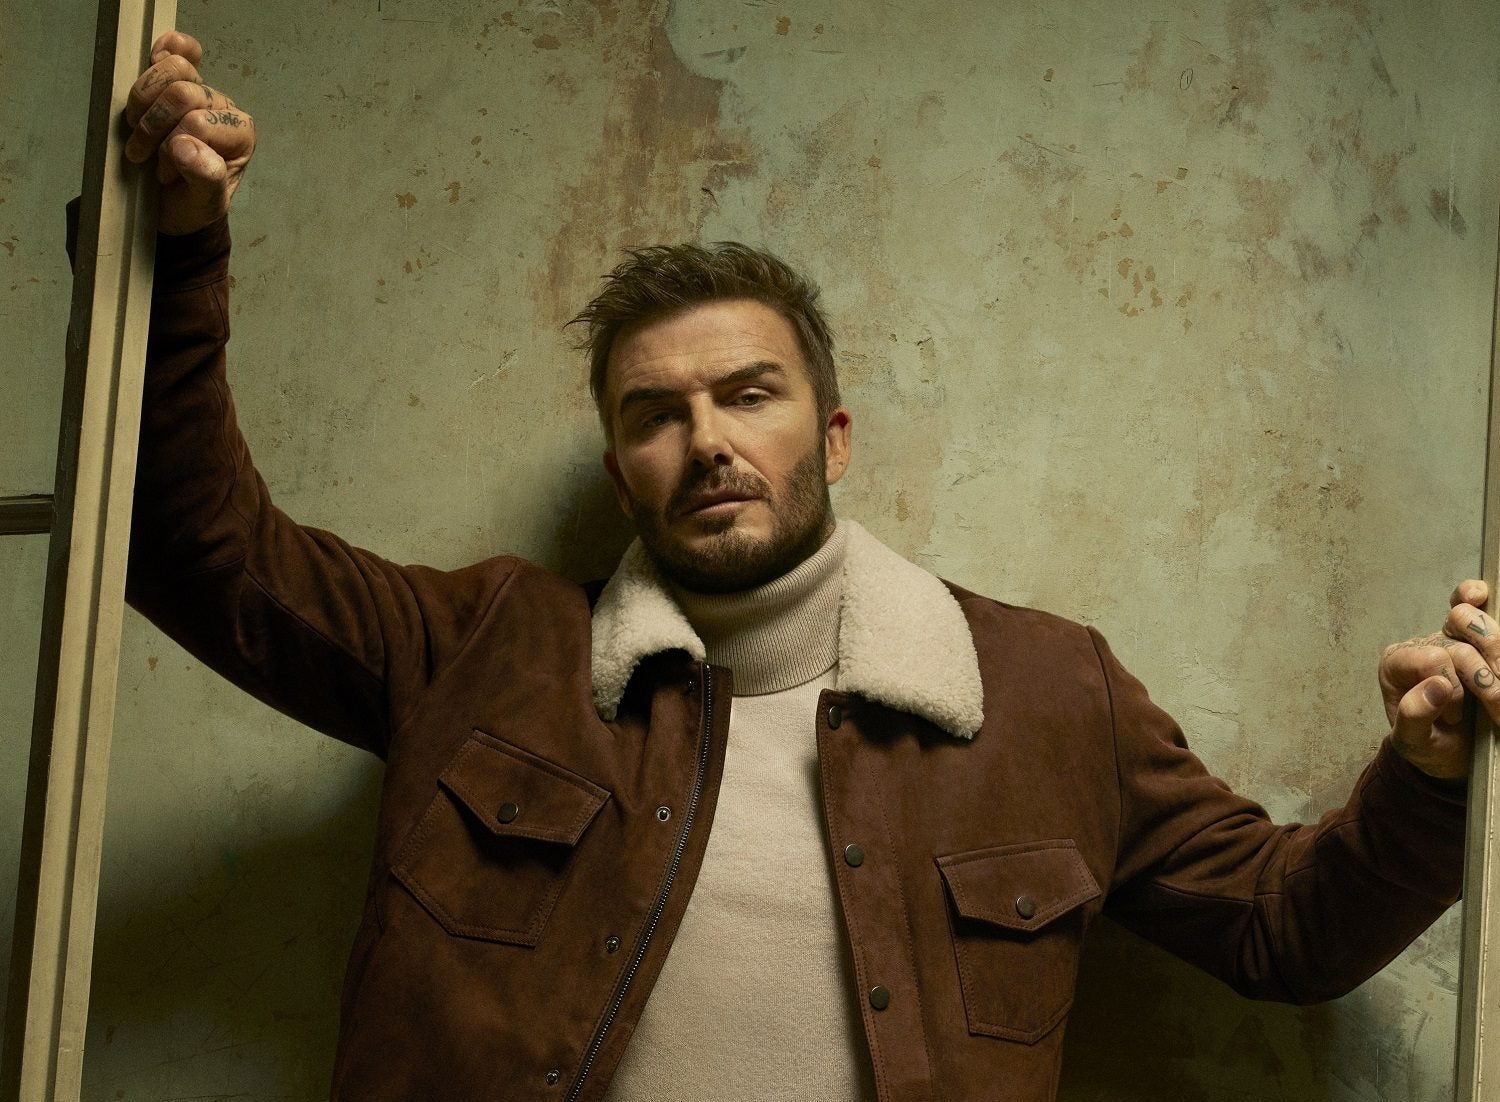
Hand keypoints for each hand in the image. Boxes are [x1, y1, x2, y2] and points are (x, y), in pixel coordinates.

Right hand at [123, 31, 255, 234]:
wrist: (174, 206)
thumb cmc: (193, 204)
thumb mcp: (204, 203)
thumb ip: (205, 177)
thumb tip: (185, 145)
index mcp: (240, 135)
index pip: (198, 123)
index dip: (172, 147)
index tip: (166, 175)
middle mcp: (223, 108)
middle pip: (184, 92)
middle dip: (153, 124)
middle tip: (142, 153)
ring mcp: (201, 91)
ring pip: (174, 69)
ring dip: (142, 100)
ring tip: (136, 129)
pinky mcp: (177, 81)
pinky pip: (180, 50)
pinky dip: (163, 50)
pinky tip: (153, 56)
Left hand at [1381, 579, 1499, 779]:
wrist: (1456, 753)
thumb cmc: (1430, 744)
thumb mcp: (1415, 742)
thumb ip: (1414, 717)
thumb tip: (1436, 685)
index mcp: (1396, 665)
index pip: (1432, 658)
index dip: (1452, 688)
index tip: (1454, 717)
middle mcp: (1421, 646)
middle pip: (1457, 641)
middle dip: (1483, 674)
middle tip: (1494, 702)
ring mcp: (1450, 638)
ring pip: (1477, 625)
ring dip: (1498, 657)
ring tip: (1499, 690)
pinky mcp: (1474, 638)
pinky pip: (1474, 604)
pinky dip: (1484, 604)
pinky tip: (1482, 596)